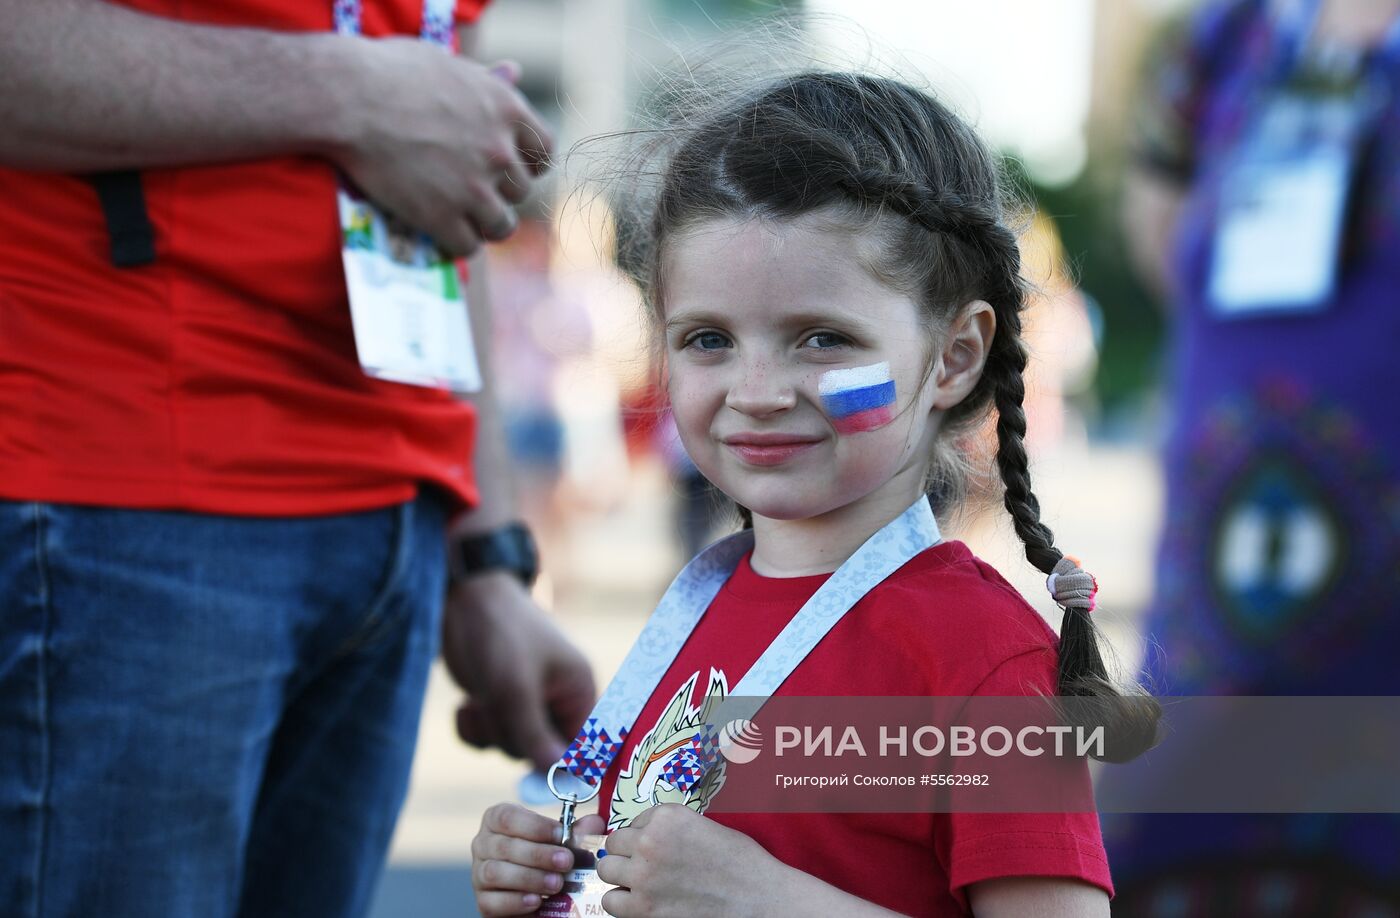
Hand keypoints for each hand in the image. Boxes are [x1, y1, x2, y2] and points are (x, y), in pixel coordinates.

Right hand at [331, 38, 552, 255]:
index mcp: (507, 108)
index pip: (543, 151)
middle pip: (521, 191)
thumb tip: (513, 73)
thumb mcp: (448, 65)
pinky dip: (455, 243)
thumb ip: (485, 79)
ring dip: (484, 226)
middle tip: (474, 193)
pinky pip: (467, 246)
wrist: (348, 98)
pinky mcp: (443, 216)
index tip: (511, 169)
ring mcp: (474, 187)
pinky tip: (441, 233)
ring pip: (501, 225)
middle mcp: (499, 150)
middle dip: (500, 193)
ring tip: (465, 221)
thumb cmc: (390, 72)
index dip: (528, 164)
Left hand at [442, 571, 594, 767]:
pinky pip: (488, 741)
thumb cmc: (501, 634)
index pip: (585, 746)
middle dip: (513, 736)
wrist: (463, 601)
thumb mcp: (516, 687)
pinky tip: (465, 705)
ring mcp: (527, 705)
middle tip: (497, 707)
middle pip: (542, 752)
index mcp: (578, 692)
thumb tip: (560, 778)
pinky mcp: (498, 707)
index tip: (539, 778)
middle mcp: (558, 702)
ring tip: (480, 698)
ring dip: (490, 729)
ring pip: (511, 747)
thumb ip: (536, 734)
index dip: (565, 766)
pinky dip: (473, 729)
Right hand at [471, 804, 604, 915]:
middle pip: (504, 846)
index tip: (561, 833)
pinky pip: (492, 901)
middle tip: (565, 862)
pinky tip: (537, 902)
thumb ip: (575, 832)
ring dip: (529, 878)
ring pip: (495, 873)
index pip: (507, 817)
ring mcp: (478, 873)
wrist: (531, 889)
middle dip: (537, 855)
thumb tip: (595, 824)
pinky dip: (515, 902)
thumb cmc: (544, 855)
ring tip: (556, 883)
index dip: (534, 825)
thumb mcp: (559, 840)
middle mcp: (483, 844)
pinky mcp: (482, 901)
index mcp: (497, 820)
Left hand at [595, 804, 777, 917]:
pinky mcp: (643, 910)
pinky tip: (643, 904)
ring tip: (641, 886)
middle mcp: (650, 842)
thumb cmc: (741, 865)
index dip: (643, 836)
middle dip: (626, 855)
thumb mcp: (705, 827)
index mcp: (667, 817)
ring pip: (607, 871)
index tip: (657, 849)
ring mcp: (644, 877)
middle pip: (614, 844)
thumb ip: (671, 829)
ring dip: (620, 878)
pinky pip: (610, 902)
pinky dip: (623, 903)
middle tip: (644, 867)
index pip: (633, 822)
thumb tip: (644, 838)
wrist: (759, 901)